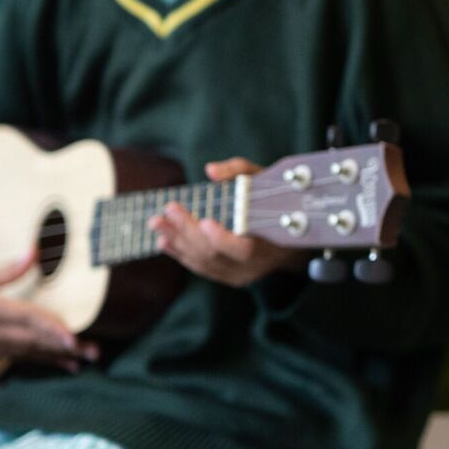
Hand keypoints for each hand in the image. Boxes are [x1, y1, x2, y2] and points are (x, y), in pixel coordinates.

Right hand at [0, 247, 99, 369]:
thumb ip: (6, 270)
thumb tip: (35, 251)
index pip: (25, 318)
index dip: (51, 328)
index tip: (72, 336)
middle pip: (34, 339)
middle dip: (65, 346)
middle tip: (94, 351)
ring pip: (31, 351)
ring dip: (60, 356)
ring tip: (87, 359)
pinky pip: (21, 357)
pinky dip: (44, 360)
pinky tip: (65, 365)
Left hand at [150, 157, 303, 286]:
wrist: (292, 237)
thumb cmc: (276, 202)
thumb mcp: (265, 180)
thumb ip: (239, 172)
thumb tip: (210, 170)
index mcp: (270, 244)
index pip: (243, 249)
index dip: (222, 238)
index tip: (205, 221)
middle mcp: (253, 265)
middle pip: (214, 254)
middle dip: (188, 231)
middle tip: (170, 210)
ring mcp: (239, 275)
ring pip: (203, 262)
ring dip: (177, 241)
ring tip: (157, 222)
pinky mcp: (228, 277)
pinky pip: (201, 268)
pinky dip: (180, 254)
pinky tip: (164, 241)